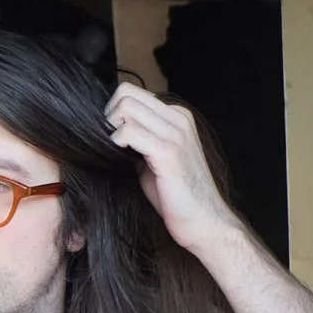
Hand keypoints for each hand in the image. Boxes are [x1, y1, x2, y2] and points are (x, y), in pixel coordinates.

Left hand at [105, 83, 238, 255]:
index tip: (112, 135)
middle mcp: (178, 119)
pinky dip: (116, 142)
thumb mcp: (156, 157)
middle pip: (126, 93)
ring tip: (115, 151)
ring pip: (126, 107)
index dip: (113, 111)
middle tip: (108, 143)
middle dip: (108, 116)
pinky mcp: (168, 153)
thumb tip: (110, 128)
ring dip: (111, 129)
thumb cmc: (175, 194)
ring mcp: (176, 134)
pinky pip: (129, 132)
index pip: (133, 92)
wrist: (203, 221)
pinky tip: (120, 157)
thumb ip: (140, 138)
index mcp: (177, 116)